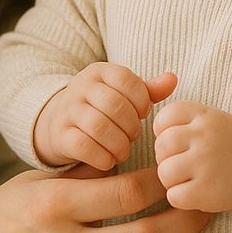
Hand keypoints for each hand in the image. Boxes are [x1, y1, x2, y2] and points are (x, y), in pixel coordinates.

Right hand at [34, 63, 176, 169]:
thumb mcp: (123, 94)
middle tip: (134, 137)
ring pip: (100, 126)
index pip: (127, 80)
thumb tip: (172, 78)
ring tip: (124, 151)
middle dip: (131, 126)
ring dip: (119, 144)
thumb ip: (148, 89)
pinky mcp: (60, 134)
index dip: (142, 101)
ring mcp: (68, 109)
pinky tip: (108, 160)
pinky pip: (84, 146)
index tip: (143, 114)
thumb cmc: (101, 107)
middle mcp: (80, 86)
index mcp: (99, 71)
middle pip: (115, 105)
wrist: (59, 121)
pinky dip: (102, 157)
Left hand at [153, 100, 231, 212]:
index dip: (163, 131)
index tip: (176, 140)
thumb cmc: (224, 142)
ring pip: (164, 172)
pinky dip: (179, 197)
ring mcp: (207, 164)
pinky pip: (174, 196)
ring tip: (186, 177)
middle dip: (165, 156)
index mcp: (204, 114)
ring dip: (170, 178)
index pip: (163, 118)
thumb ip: (178, 116)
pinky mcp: (209, 192)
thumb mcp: (207, 118)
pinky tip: (192, 192)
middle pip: (161, 145)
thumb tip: (138, 122)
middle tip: (180, 161)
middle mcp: (205, 136)